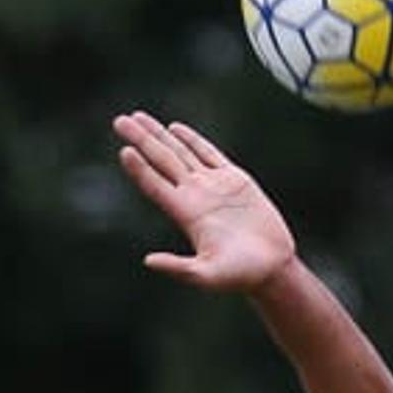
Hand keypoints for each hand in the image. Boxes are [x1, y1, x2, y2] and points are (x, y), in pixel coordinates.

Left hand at [114, 112, 296, 291]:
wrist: (272, 268)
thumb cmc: (241, 276)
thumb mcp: (208, 275)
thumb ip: (179, 268)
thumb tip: (148, 261)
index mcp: (186, 214)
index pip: (155, 185)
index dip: (140, 169)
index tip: (124, 150)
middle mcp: (195, 196)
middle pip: (161, 161)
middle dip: (141, 139)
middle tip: (119, 121)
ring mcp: (213, 186)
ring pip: (179, 152)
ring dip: (159, 135)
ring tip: (137, 117)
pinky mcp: (234, 180)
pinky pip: (209, 153)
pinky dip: (192, 140)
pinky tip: (176, 129)